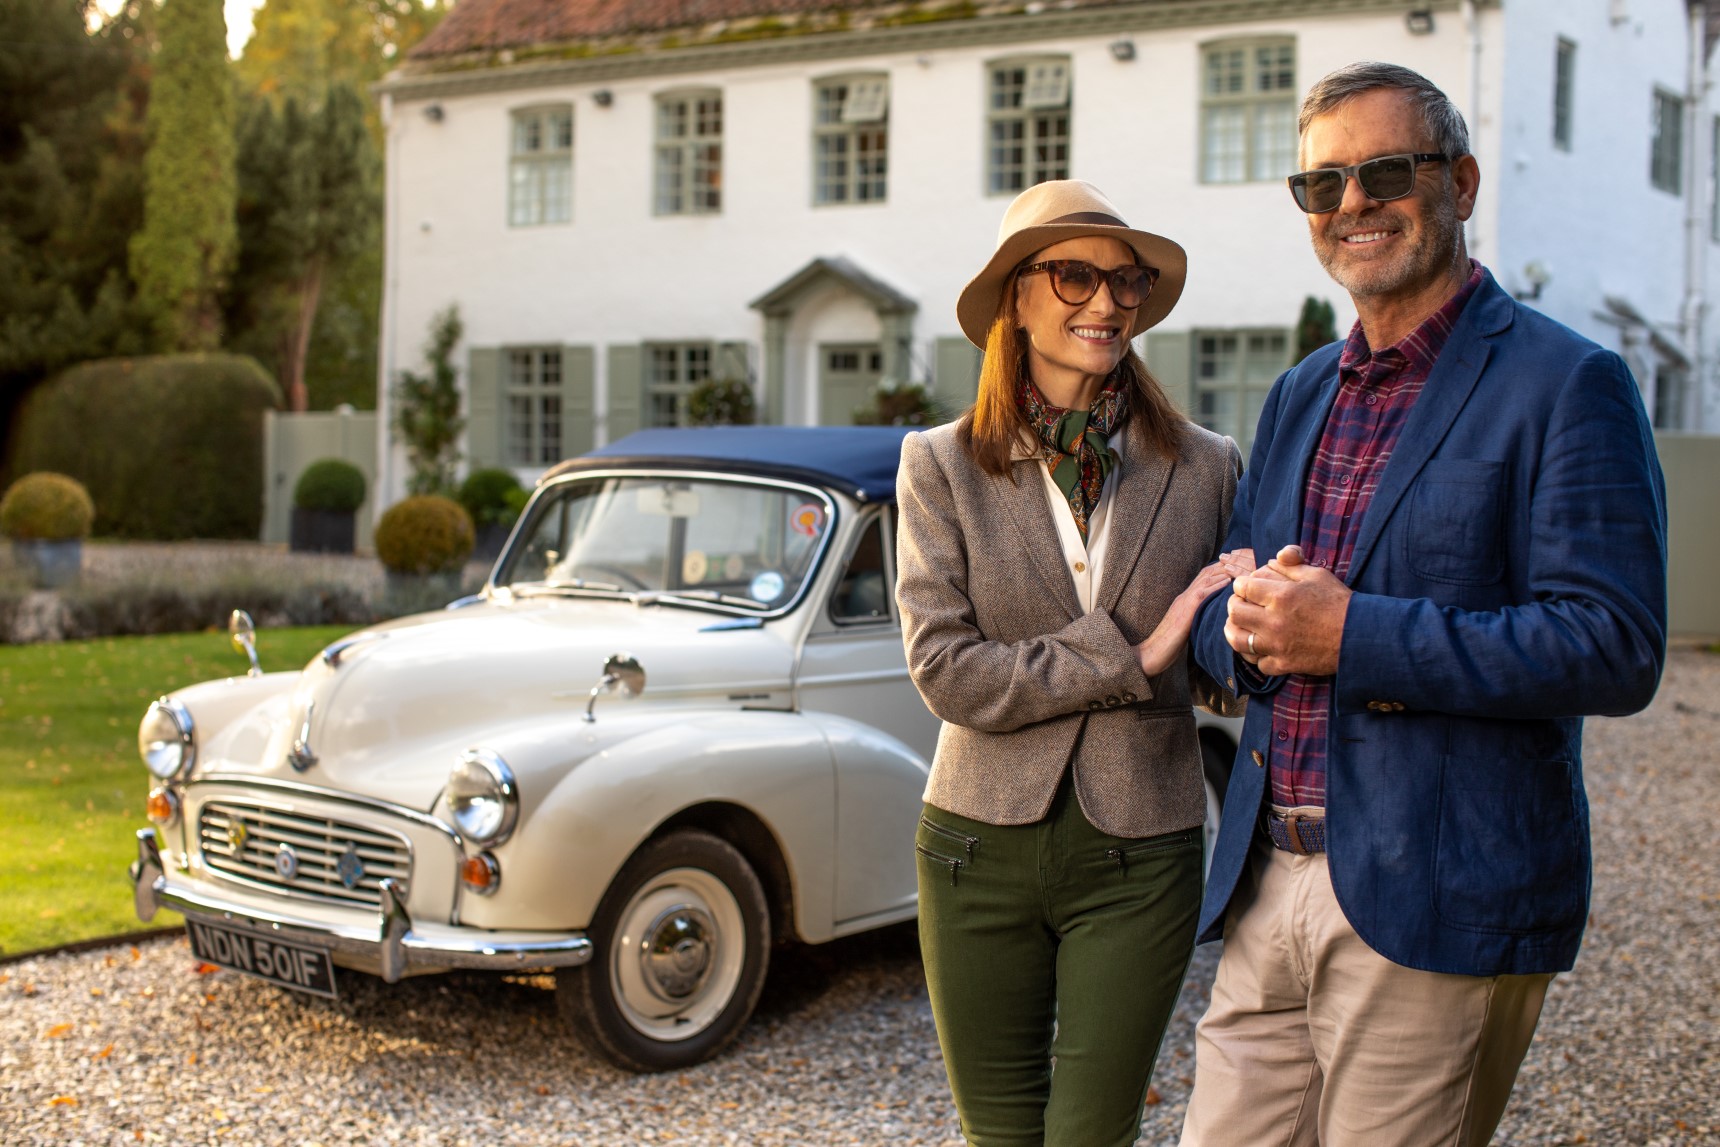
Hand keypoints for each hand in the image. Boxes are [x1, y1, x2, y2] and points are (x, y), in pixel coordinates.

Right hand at [1136, 560, 1233, 677]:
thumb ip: (1197, 618)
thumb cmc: (1169, 645)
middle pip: (1206, 573)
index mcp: (1184, 600)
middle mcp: (1184, 596)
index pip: (1204, 578)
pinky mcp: (1186, 609)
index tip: (1235, 565)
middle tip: (1242, 559)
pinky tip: (1229, 581)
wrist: (1153, 652)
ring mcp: (1184, 601)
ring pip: (1206, 578)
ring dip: (1224, 570)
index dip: (1219, 569)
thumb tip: (1212, 619)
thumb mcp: (1186, 627)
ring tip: (1240, 565)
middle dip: (1225, 565)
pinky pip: (1203, 592)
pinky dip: (1216, 585)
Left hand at [1223, 545, 1350, 675]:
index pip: (1243, 587)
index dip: (1242, 585)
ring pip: (1238, 641)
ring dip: (1235, 631)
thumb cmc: (1338, 602)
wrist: (1359, 635)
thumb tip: (1271, 558)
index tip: (1247, 587)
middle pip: (1235, 612)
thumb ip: (1291, 563)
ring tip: (1239, 626)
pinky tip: (1260, 648)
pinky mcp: (1284, 665)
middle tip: (1241, 604)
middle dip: (1235, 604)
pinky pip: (1258, 663)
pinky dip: (1257, 656)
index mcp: (1281, 596)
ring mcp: (1277, 646)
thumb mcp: (1317, 574)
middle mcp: (1273, 621)